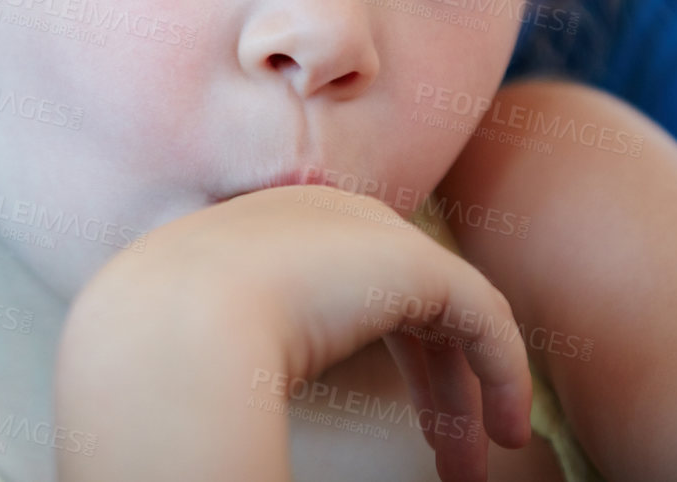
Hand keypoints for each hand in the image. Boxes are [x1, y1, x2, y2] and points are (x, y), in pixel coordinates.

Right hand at [53, 183, 532, 481]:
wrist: (174, 324)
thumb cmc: (171, 348)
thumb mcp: (209, 338)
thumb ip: (237, 342)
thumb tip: (236, 391)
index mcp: (276, 231)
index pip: (354, 289)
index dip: (386, 359)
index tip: (403, 428)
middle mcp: (328, 219)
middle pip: (405, 305)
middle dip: (434, 386)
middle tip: (450, 459)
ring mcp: (372, 234)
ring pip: (448, 316)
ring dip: (469, 393)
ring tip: (478, 465)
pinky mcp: (413, 263)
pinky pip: (483, 318)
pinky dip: (503, 374)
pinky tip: (504, 428)